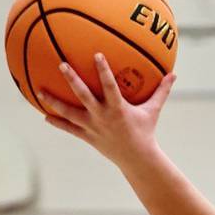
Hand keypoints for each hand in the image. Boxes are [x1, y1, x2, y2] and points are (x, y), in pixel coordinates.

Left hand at [38, 54, 175, 168]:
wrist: (137, 159)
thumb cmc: (145, 132)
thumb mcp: (153, 110)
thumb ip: (161, 91)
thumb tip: (174, 74)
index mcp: (118, 109)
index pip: (109, 86)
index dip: (103, 70)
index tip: (96, 54)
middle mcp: (102, 117)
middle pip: (83, 96)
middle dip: (72, 80)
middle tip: (61, 64)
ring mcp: (92, 127)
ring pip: (69, 113)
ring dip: (54, 101)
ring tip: (40, 90)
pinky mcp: (87, 137)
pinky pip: (69, 128)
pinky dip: (57, 122)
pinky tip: (44, 116)